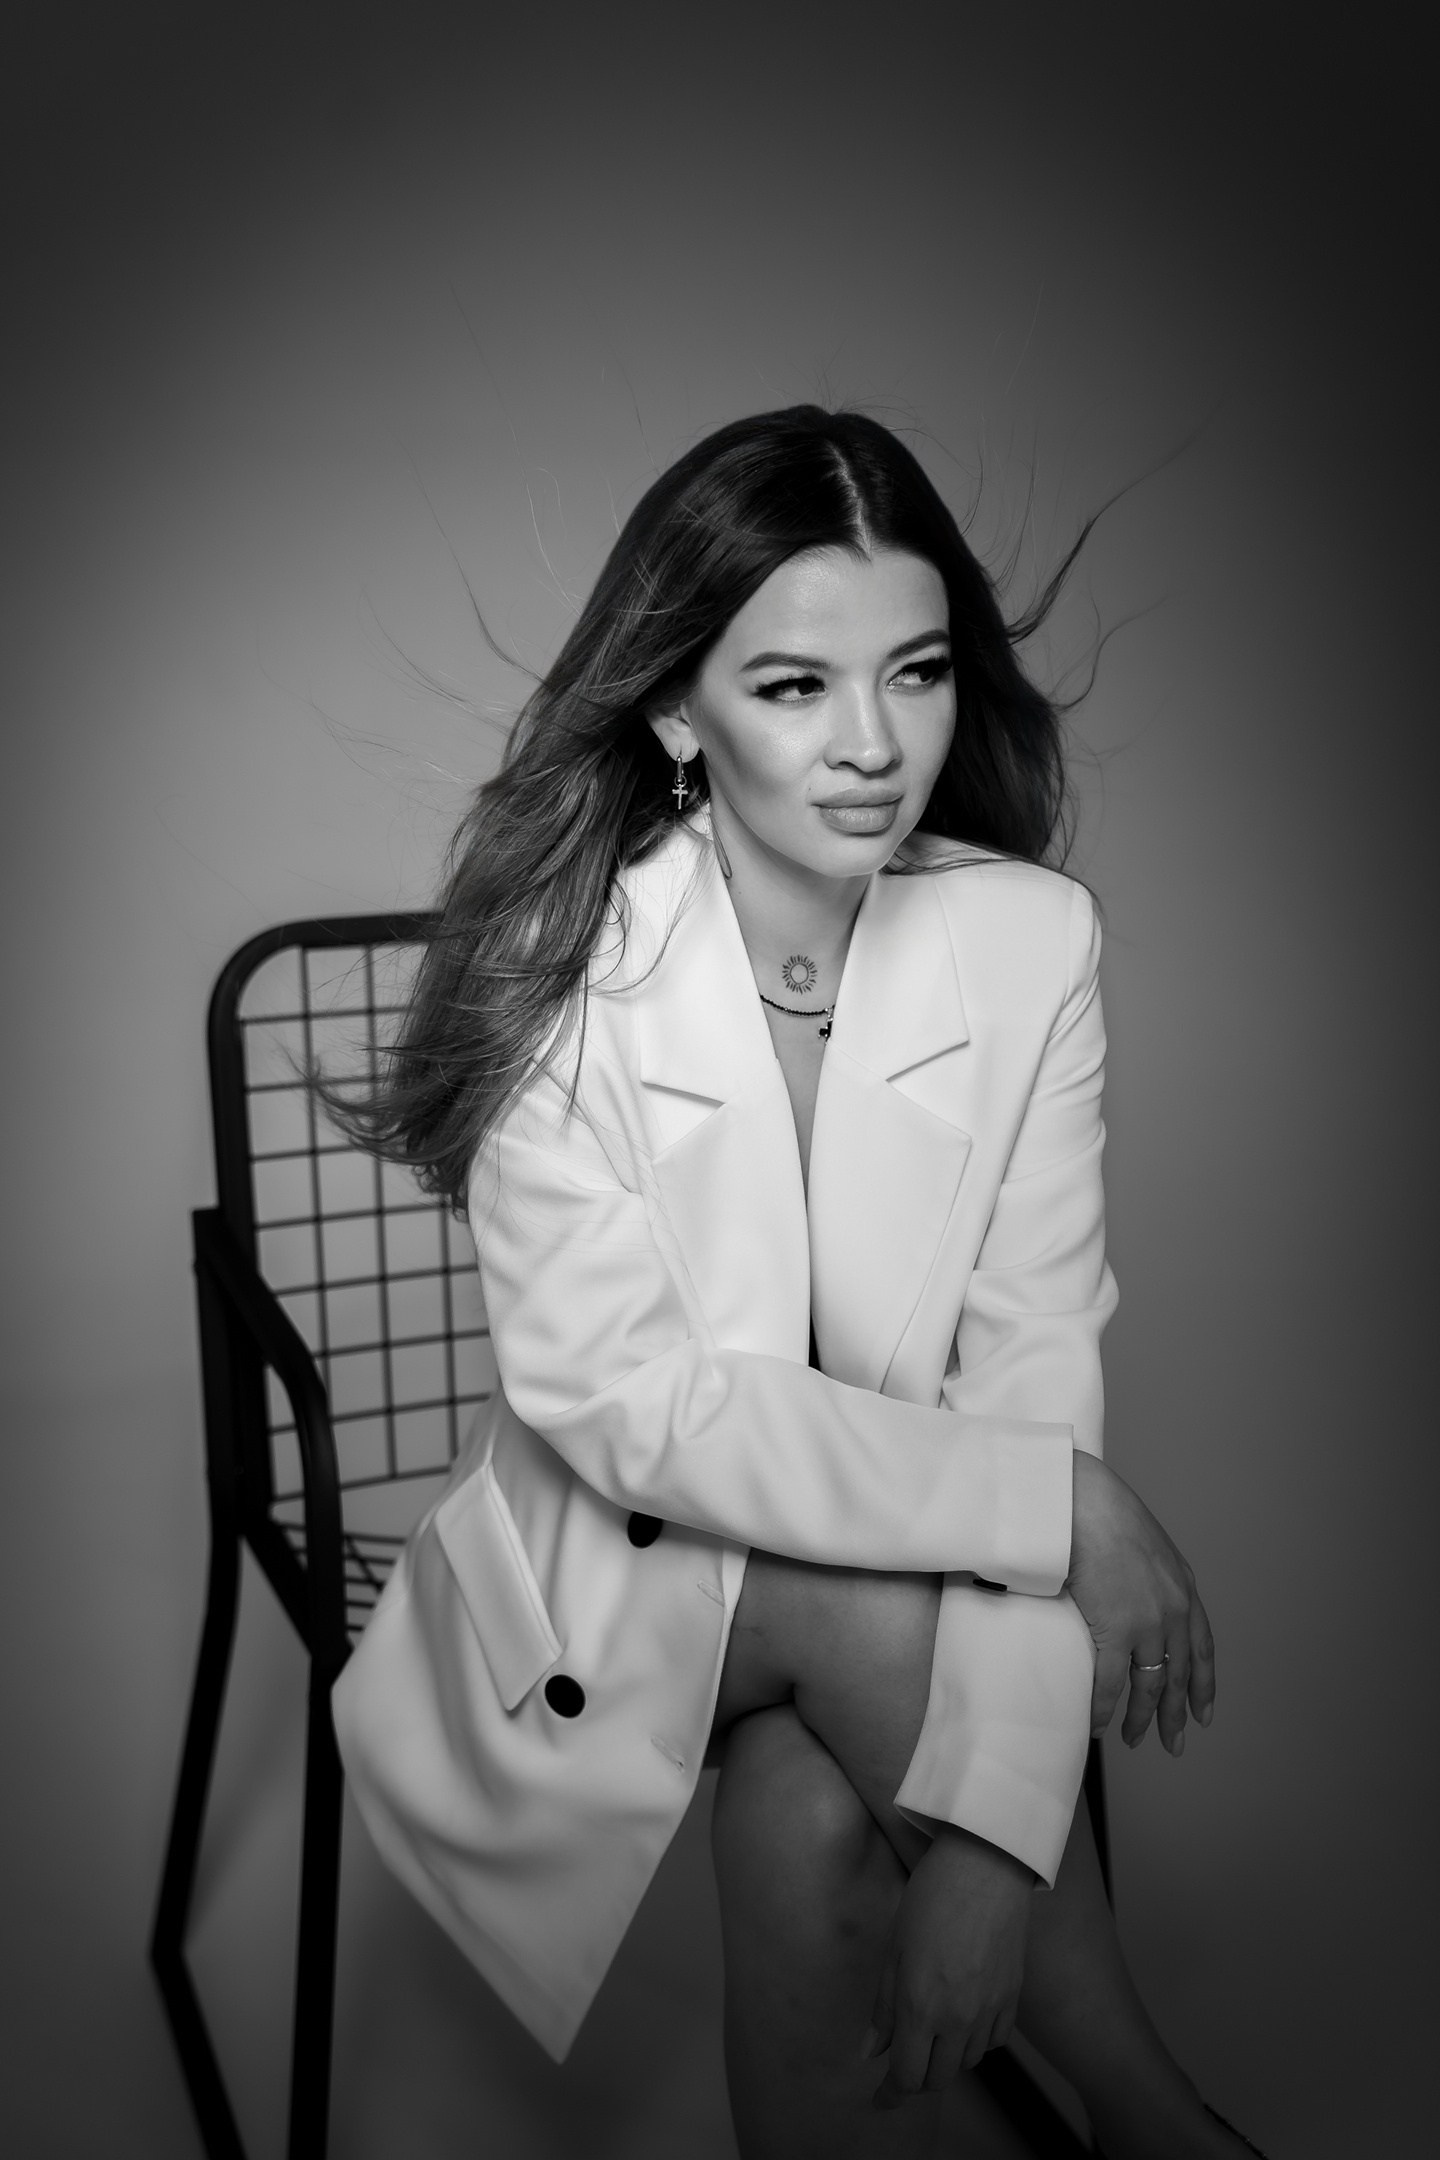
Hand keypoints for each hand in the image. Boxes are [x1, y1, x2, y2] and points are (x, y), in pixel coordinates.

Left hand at [865, 1827, 1031, 2105]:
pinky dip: (977, 2042)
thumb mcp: (894, 1948)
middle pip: (938, 2078)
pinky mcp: (1013, 1997)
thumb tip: (869, 2051)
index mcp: (920, 2006)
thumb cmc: (931, 1896)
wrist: (986, 1864)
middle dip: (917, 2079)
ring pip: (968, 2062)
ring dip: (946, 2059)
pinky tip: (964, 2020)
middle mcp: (958, 2017)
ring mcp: (990, 2009)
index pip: (906, 2075)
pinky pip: (995, 2041)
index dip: (891, 2094)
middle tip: (903, 2062)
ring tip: (932, 2035)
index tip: (880, 2099)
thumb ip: (883, 2006)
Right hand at [1067, 1451, 1215, 1752]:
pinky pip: (1112, 1682)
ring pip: (1151, 1686)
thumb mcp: (1145, 1542)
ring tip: (1134, 1739)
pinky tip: (1101, 1725)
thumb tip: (1132, 1590)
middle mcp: (1174, 1611)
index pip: (1202, 1649)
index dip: (1203, 1684)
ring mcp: (1148, 1623)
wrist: (1084, 1502)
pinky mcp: (1116, 1630)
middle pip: (1182, 1676)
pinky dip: (1106, 1708)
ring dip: (1144, 1718)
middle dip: (1179, 1714)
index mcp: (1184, 1589)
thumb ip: (1149, 1574)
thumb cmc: (1102, 1510)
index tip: (1204, 1713)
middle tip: (1175, 1744)